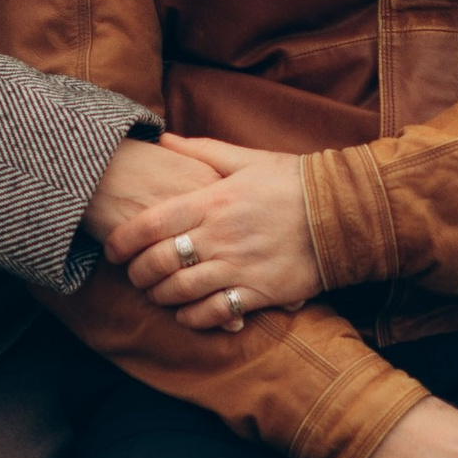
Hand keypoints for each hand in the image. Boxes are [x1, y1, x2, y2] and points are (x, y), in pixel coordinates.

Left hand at [107, 134, 323, 327]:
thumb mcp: (247, 158)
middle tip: (134, 276)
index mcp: (214, 200)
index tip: (113, 250)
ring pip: (182, 291)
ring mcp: (240, 266)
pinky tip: (187, 314)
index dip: (123, 241)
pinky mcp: (260, 292)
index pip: (151, 223)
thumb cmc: (293, 181)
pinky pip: (216, 313)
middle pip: (159, 262)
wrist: (344, 212)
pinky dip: (194, 318)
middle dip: (138, 274)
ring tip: (156, 294)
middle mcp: (221, 235)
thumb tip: (163, 139)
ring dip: (161, 297)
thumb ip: (201, 151)